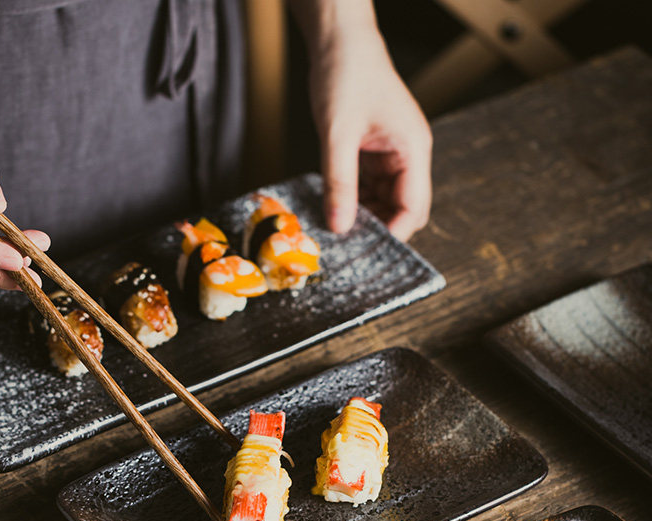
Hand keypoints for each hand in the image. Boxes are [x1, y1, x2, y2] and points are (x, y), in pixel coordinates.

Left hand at [307, 22, 431, 239]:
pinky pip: (367, 187)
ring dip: (362, 215)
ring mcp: (391, 155)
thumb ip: (340, 183)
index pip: (414, 208)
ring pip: (383, 201)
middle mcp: (407, 155)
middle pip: (401, 209)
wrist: (339, 41)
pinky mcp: (373, 153)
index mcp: (412, 149)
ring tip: (334, 227)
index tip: (367, 251)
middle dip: (377, 227)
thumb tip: (340, 226)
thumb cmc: (346, 75)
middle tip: (346, 243)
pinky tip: (333, 206)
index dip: (394, 233)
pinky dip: (352, 199)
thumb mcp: (338, 135)